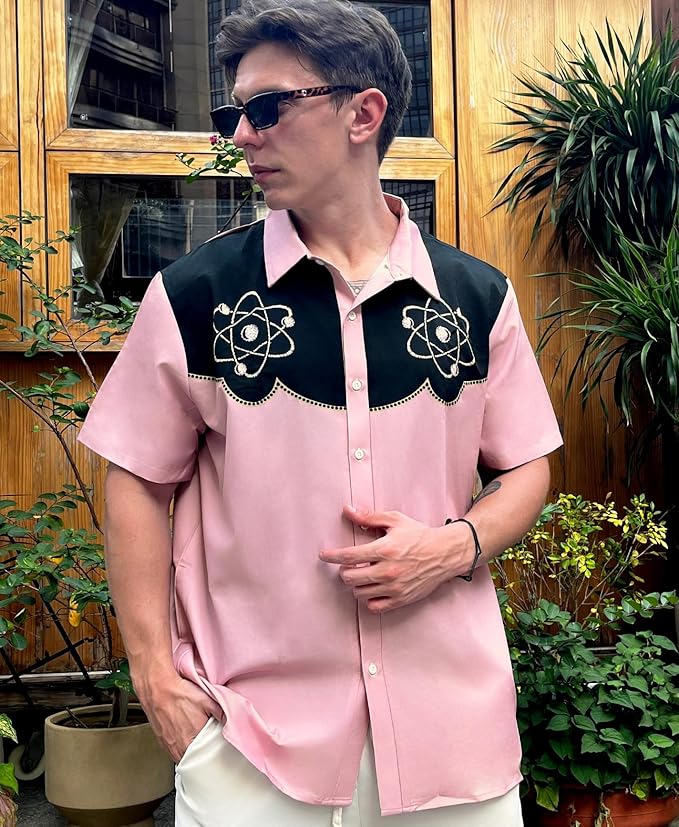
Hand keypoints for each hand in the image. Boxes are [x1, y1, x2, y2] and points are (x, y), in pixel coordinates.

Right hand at [133, 669, 222, 762]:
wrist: (157, 688)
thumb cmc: (178, 694)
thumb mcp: (206, 700)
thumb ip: (221, 713)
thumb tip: (231, 721)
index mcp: (192, 740)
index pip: (207, 757)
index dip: (214, 752)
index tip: (219, 747)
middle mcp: (178, 747)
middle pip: (195, 760)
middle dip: (203, 754)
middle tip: (210, 746)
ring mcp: (169, 746)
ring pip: (184, 758)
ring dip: (191, 752)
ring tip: (197, 742)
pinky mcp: (162, 742)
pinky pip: (174, 752)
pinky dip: (181, 748)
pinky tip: (185, 738)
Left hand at [319, 506, 473, 612]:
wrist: (445, 553)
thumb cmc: (419, 535)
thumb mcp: (395, 520)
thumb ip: (369, 517)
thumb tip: (348, 510)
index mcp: (385, 549)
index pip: (349, 556)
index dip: (332, 556)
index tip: (323, 555)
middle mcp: (388, 571)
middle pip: (350, 577)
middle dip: (345, 571)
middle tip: (350, 565)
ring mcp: (395, 588)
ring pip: (359, 593)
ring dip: (356, 584)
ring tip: (363, 575)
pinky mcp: (402, 599)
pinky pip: (375, 606)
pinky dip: (369, 599)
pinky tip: (372, 588)